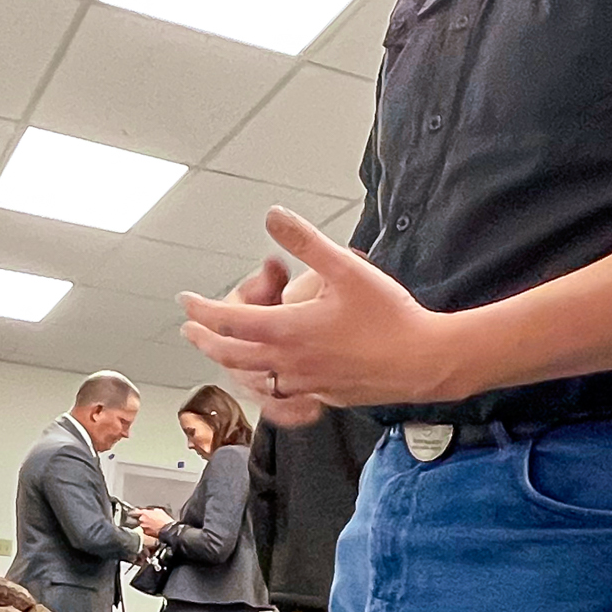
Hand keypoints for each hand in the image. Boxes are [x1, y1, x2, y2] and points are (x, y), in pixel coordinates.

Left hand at [139, 507, 172, 538]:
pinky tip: (154, 529)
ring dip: (146, 525)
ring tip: (154, 525)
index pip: (136, 511)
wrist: (168, 529)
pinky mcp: (146, 533)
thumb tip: (150, 511)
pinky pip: (146, 530)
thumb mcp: (159, 511)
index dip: (136, 512)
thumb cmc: (165, 520)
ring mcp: (143, 527)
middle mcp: (142, 520)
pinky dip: (149, 530)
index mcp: (145, 513)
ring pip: (143, 525)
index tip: (136, 512)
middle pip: (140, 519)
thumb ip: (151, 511)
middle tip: (151, 520)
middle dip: (144, 519)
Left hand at [181, 209, 475, 409]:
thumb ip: (306, 241)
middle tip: (192, 330)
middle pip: (231, 355)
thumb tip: (273, 215)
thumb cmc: (390, 316)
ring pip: (253, 378)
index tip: (186, 301)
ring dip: (231, 363)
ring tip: (224, 352)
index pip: (228, 321)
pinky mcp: (324, 395)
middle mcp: (290, 363)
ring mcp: (306, 384)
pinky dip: (263, 382)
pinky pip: (280, 393)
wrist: (425, 362)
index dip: (201, 310)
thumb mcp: (347, 268)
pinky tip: (270, 375)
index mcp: (288, 330)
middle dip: (206, 340)